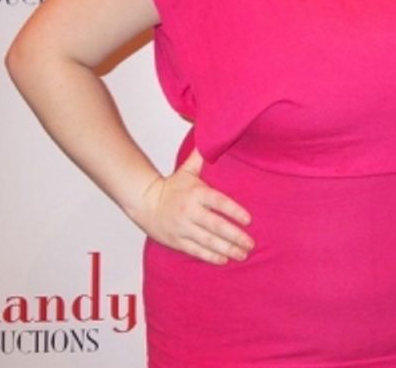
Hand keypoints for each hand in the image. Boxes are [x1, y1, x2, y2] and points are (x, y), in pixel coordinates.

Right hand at [131, 150, 253, 264]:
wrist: (144, 202)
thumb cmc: (172, 186)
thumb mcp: (187, 170)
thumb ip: (201, 156)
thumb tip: (211, 135)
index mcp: (196, 193)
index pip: (219, 203)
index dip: (234, 212)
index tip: (249, 220)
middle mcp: (190, 212)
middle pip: (216, 226)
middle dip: (235, 236)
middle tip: (251, 243)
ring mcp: (183, 228)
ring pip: (208, 241)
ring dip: (227, 249)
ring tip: (243, 254)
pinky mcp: (176, 241)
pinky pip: (196, 251)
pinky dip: (210, 256)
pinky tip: (225, 259)